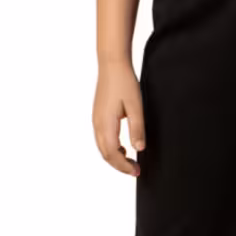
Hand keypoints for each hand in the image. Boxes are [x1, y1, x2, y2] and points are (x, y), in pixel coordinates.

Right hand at [93, 57, 145, 176]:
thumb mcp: (136, 106)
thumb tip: (140, 149)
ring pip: (102, 147)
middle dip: (119, 165)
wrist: (112, 64)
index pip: (113, 153)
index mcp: (106, 123)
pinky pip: (102, 138)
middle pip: (105, 154)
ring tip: (130, 160)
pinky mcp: (98, 115)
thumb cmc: (124, 82)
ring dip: (115, 157)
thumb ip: (137, 128)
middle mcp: (97, 124)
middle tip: (135, 170)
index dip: (124, 166)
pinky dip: (111, 147)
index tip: (137, 171)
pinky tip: (122, 146)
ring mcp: (96, 120)